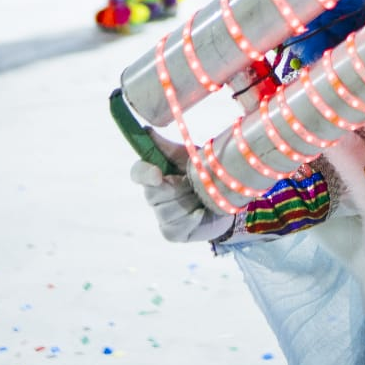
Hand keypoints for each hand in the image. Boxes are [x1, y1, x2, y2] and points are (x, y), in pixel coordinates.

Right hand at [128, 129, 232, 243]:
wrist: (227, 201)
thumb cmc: (204, 174)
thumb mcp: (190, 157)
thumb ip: (168, 147)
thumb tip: (147, 130)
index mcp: (156, 174)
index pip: (137, 172)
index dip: (144, 173)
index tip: (157, 174)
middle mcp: (154, 196)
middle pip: (152, 194)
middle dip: (176, 189)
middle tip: (193, 184)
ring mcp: (162, 216)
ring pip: (166, 211)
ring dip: (187, 203)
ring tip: (201, 197)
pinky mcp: (171, 233)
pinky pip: (176, 227)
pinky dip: (191, 219)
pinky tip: (201, 213)